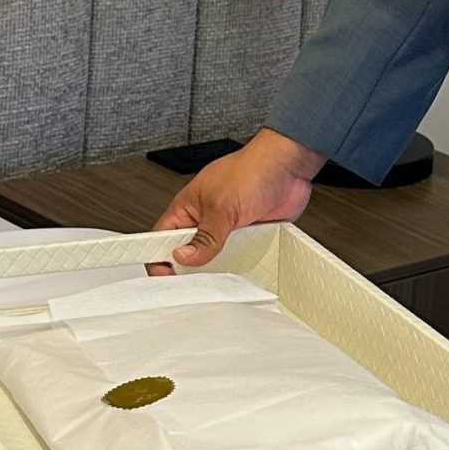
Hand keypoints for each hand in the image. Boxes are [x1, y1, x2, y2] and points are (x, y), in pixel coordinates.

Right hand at [146, 128, 322, 273]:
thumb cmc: (252, 169)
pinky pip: (240, 257)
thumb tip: (185, 256)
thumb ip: (205, 237)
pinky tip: (244, 272)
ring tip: (219, 280)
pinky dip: (242, 264)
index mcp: (188, 207)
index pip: (162, 237)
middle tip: (193, 284)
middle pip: (188, 252)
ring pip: (215, 258)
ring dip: (220, 267)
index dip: (159, 257)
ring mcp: (228, 228)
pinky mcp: (250, 234)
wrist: (289, 165)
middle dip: (190, 268)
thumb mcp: (222, 207)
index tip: (164, 277)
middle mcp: (205, 219)